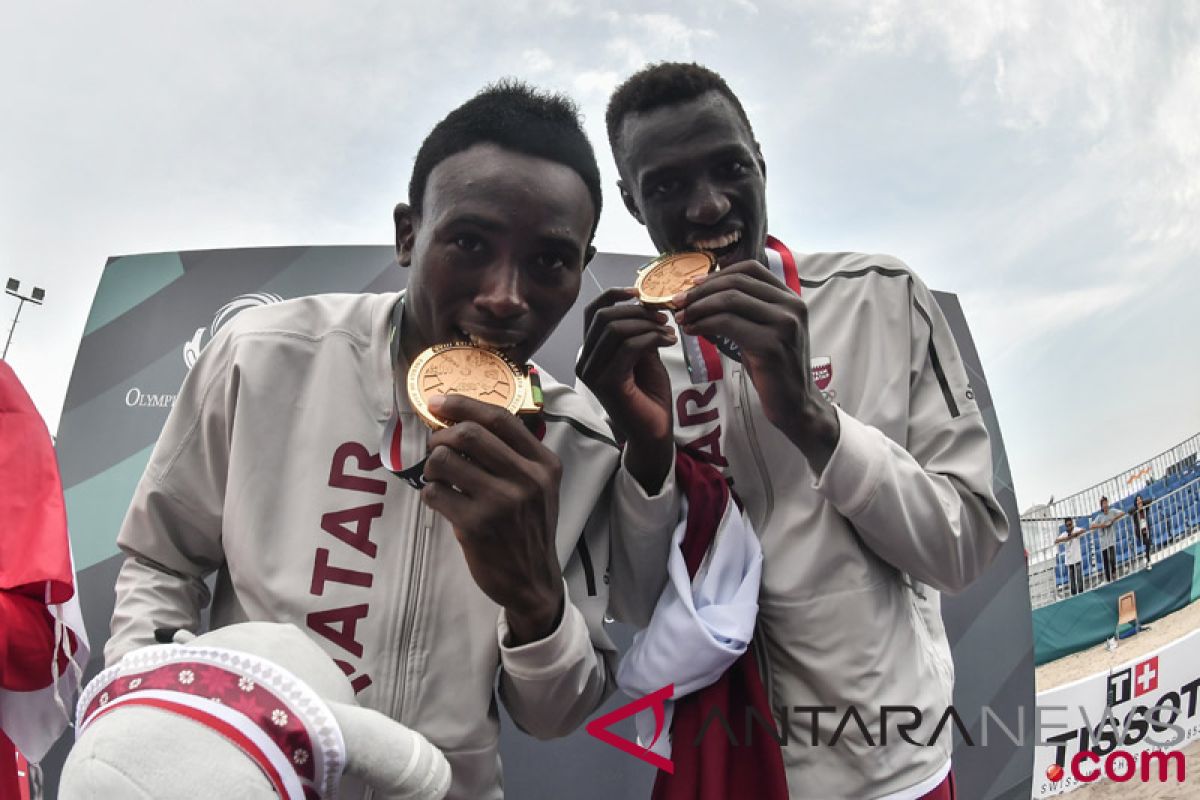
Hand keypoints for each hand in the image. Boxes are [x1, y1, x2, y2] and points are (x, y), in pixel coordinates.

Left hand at [420, 395, 563, 644]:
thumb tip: (463, 422)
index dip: (464, 404)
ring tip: (439, 477)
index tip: (439, 402)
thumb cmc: (530, 528)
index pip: (500, 418)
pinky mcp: (476, 525)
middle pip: (469, 433)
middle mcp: (526, 479)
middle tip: (435, 446)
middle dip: (441, 435)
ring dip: (432, 465)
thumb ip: (515, 456)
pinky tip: (441, 501)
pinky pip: (435, 493)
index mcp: (544, 464)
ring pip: (445, 460)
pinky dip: (430, 493)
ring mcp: (501, 502)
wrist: (533, 581)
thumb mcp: (540, 487)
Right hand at [576, 287, 675, 492]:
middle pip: (604, 317)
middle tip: (664, 318)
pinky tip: (668, 341)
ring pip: (615, 330)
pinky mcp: (607, 382)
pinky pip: (628, 347)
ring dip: (648, 325)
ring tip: (669, 332)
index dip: (613, 295)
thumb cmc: (649, 396)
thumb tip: (646, 305)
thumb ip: (639, 332)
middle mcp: (585, 361)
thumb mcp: (644, 356)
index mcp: (590, 352)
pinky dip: (652, 338)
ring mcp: (592, 373)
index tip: (639, 292)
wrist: (653, 432)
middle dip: (637, 311)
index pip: (592, 312)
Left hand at [672, 259, 839, 472]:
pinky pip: (727, 324)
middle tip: (678, 302)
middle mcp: (791, 306)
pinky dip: (704, 323)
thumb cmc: (772, 369)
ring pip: (730, 300)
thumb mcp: (760, 332)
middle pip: (737, 282)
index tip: (693, 285)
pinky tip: (692, 330)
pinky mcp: (770, 345)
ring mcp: (783, 324)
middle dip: (702, 290)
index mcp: (789, 298)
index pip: (750, 269)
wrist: (794, 404)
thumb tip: (699, 295)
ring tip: (681, 317)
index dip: (718, 274)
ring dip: (699, 306)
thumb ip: (742, 311)